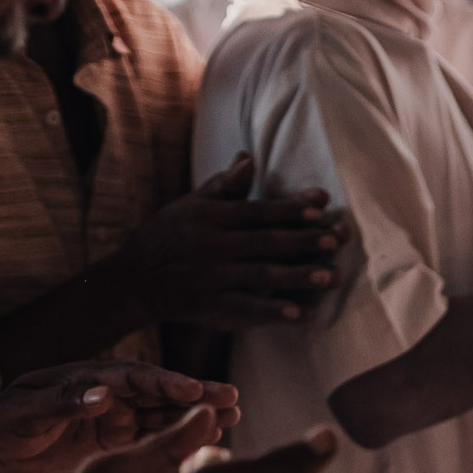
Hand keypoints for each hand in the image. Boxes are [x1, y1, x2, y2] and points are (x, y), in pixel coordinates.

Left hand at [0, 361, 241, 469]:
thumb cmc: (4, 419)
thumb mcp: (26, 412)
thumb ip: (63, 402)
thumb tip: (102, 394)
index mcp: (88, 378)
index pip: (133, 378)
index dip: (165, 384)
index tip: (195, 391)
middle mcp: (108, 392)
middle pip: (159, 391)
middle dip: (196, 394)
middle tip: (233, 397)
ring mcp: (115, 413)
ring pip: (163, 413)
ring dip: (196, 414)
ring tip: (235, 416)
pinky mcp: (116, 436)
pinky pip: (154, 436)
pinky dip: (181, 437)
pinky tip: (209, 438)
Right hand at [117, 155, 351, 330]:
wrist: (132, 279)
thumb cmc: (166, 237)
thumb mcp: (189, 205)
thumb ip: (222, 185)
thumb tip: (249, 158)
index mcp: (210, 216)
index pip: (258, 210)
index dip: (290, 208)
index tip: (322, 205)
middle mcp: (213, 244)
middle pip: (267, 241)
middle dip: (306, 240)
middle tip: (339, 239)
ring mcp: (213, 275)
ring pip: (263, 274)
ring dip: (300, 276)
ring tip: (333, 277)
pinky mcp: (210, 304)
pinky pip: (246, 307)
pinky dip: (273, 311)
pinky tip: (301, 314)